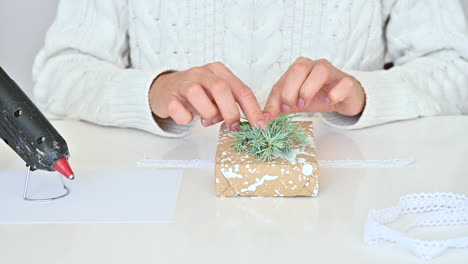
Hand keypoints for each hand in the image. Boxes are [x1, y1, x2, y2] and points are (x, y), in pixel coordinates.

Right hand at [149, 62, 265, 130]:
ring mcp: (183, 82)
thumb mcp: (217, 95)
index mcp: (219, 71)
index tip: (260, 126)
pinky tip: (187, 116)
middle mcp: (202, 73)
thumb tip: (251, 122)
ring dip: (207, 114)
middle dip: (231, 112)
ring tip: (207, 120)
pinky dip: (185, 118)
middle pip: (221, 89)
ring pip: (197, 95)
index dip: (253, 109)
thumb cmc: (198, 94)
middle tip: (233, 126)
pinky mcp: (168, 95)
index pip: (241, 89)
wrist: (164, 89)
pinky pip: (178, 109)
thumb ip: (232, 103)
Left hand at [263, 57, 365, 119]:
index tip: (274, 114)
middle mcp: (314, 65)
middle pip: (298, 68)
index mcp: (298, 69)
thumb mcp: (295, 103)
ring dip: (308, 90)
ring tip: (305, 105)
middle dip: (290, 90)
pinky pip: (342, 84)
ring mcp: (332, 71)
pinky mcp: (347, 81)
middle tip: (291, 107)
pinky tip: (329, 101)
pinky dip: (334, 94)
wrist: (344, 98)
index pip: (282, 80)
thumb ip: (279, 108)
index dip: (276, 98)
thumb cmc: (318, 96)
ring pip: (319, 71)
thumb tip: (264, 118)